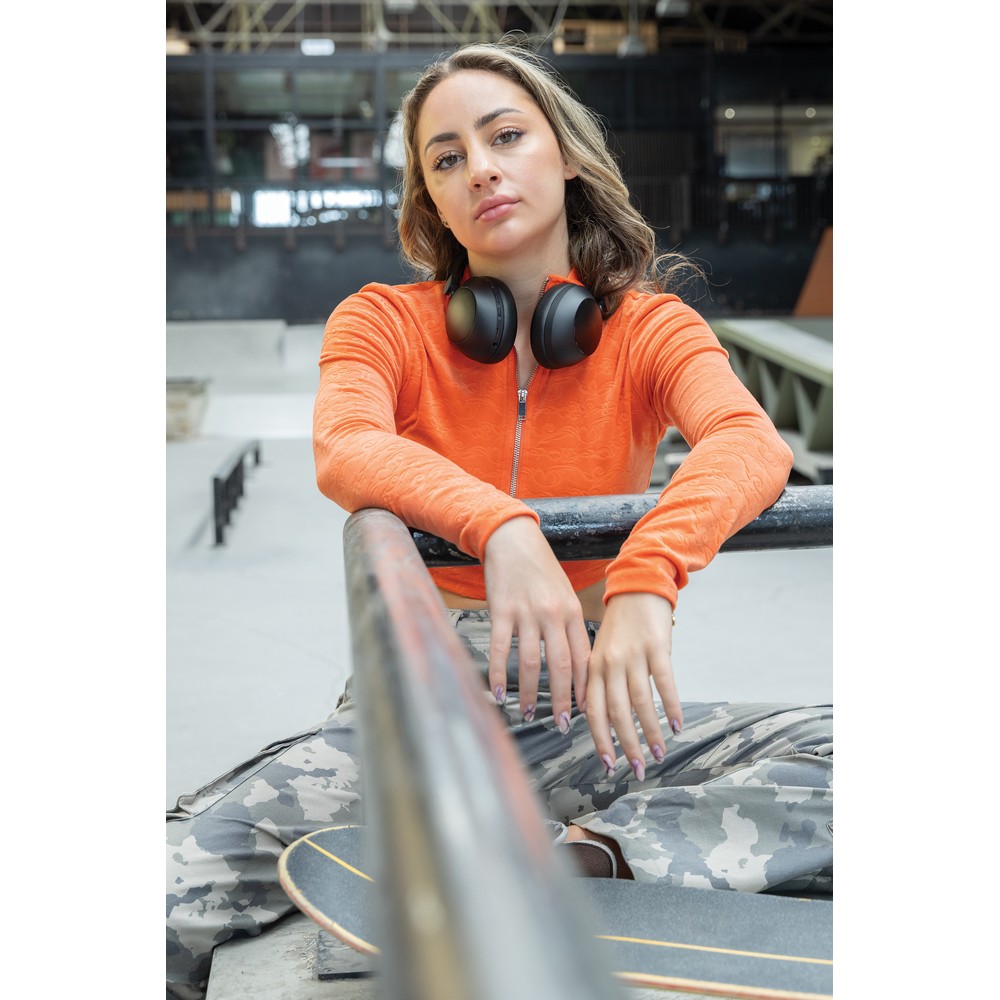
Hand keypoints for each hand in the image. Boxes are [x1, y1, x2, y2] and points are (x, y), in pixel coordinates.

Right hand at [482, 516, 591, 727]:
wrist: (513, 539)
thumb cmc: (539, 568)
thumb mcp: (563, 593)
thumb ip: (568, 624)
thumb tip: (573, 660)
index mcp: (570, 611)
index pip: (583, 657)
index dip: (584, 687)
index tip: (586, 710)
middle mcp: (552, 614)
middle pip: (561, 666)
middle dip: (563, 699)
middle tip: (563, 724)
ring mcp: (526, 613)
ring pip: (531, 662)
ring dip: (530, 693)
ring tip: (528, 712)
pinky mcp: (501, 610)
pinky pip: (501, 649)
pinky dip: (499, 674)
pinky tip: (498, 692)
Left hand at [584, 592, 680, 777]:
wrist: (638, 586)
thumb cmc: (620, 624)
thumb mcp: (601, 651)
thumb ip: (600, 681)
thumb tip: (600, 718)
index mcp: (594, 667)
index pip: (593, 710)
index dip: (600, 739)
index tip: (608, 764)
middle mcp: (610, 663)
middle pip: (616, 712)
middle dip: (627, 745)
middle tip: (638, 770)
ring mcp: (633, 655)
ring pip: (640, 702)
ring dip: (650, 732)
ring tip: (660, 753)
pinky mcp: (656, 647)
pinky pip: (664, 683)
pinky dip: (671, 707)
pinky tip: (677, 725)